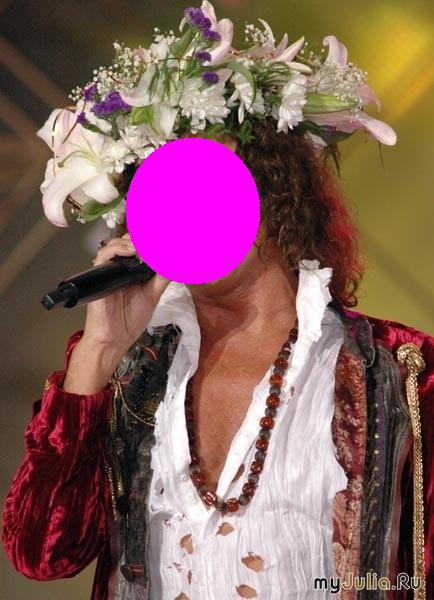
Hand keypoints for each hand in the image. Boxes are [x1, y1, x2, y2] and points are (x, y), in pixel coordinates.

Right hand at [63, 234, 169, 393]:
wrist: (114, 338)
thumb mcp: (153, 295)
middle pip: (128, 240)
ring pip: (117, 243)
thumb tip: (176, 263)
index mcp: (134, 270)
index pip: (140, 246)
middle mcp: (121, 266)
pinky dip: (118, 249)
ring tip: (145, 248)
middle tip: (156, 242)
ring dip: (133, 241)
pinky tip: (131, 251)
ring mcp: (110, 269)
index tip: (166, 236)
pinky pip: (104, 255)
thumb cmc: (130, 320)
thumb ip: (162, 278)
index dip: (150, 240)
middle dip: (142, 237)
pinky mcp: (101, 275)